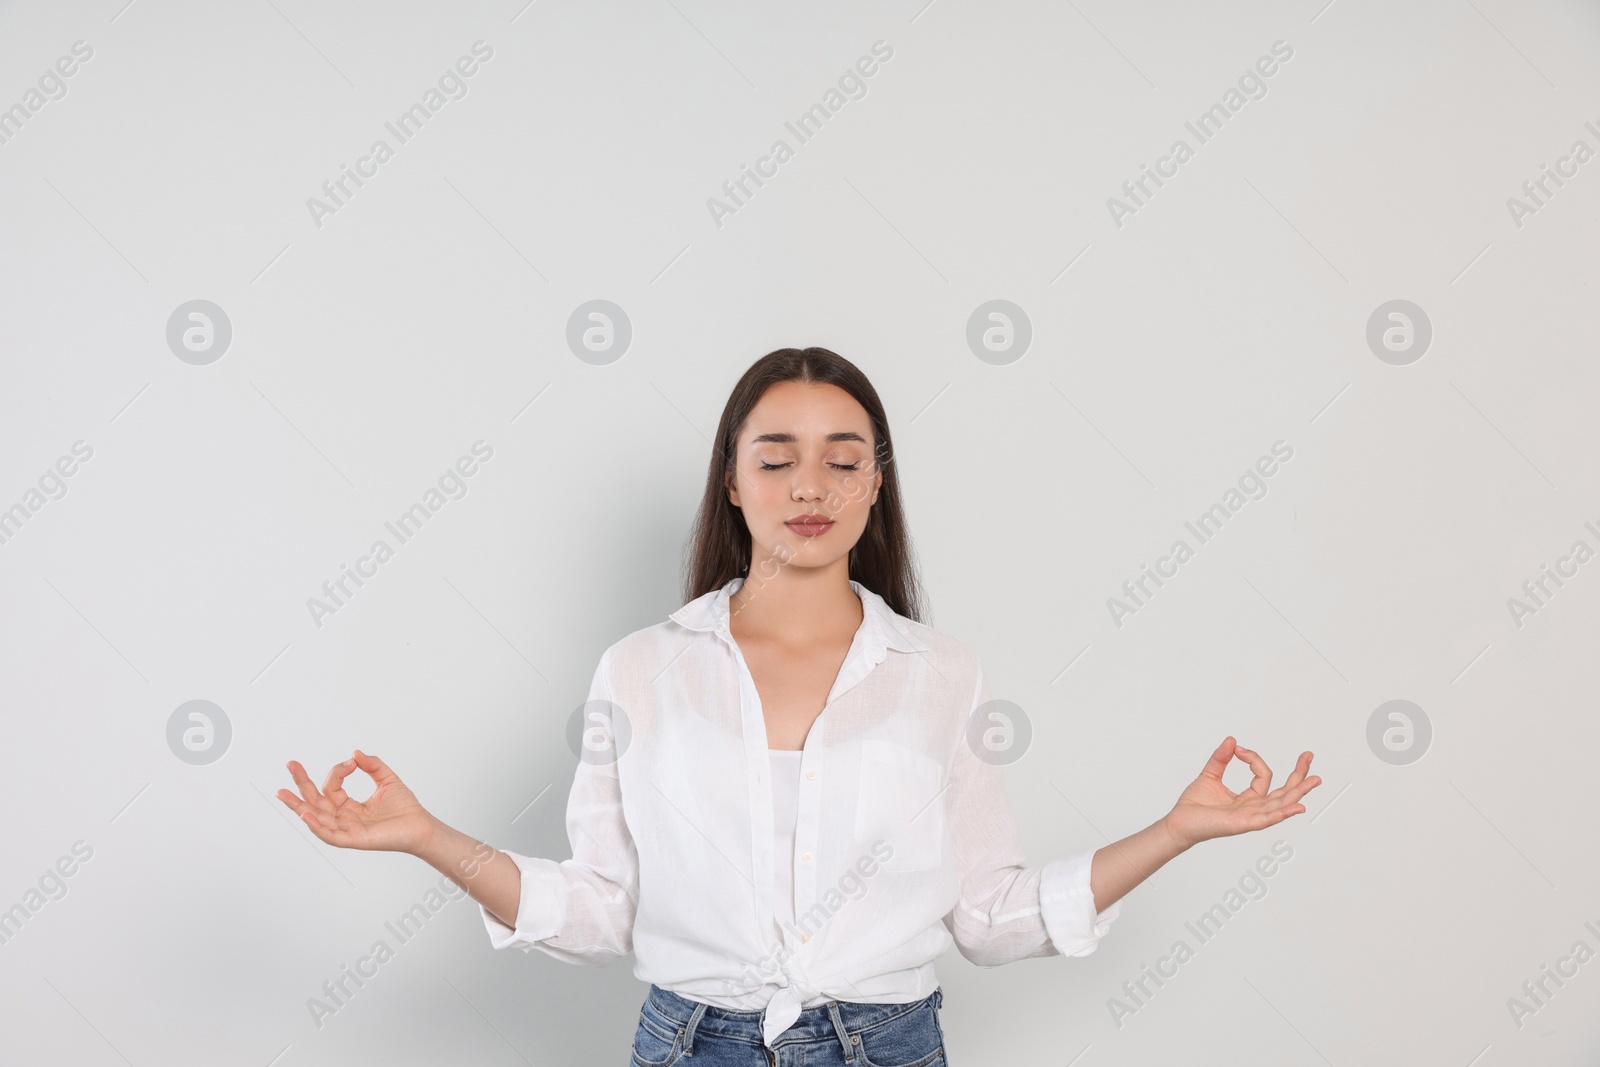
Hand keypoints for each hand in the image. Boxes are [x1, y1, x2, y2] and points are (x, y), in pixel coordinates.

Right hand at [276, 749, 435, 854]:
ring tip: (283, 793)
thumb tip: (355, 754)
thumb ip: (371, 765)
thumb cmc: (405, 807)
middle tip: (290, 765)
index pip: (331, 787)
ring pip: (316, 819)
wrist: (421, 825)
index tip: (351, 762)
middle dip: (301, 784)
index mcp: (348, 806)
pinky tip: (305, 815)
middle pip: (315, 802)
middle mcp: (343, 818)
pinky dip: (316, 826)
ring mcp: (346, 830)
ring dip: (298, 806)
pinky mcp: (353, 840)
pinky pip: (330, 835)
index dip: (338, 772)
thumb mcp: (386, 779)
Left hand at [1161, 737, 1320, 850]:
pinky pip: (1268, 818)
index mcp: (1248, 798)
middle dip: (1298, 774)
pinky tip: (1297, 806)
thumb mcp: (1210, 774)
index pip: (1263, 775)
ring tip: (1314, 779)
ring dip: (1299, 791)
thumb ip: (1221, 758)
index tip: (1239, 749)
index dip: (1254, 758)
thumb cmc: (1194, 805)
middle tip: (1309, 756)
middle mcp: (1254, 808)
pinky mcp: (1243, 824)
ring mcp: (1251, 817)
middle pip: (1283, 792)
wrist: (1179, 821)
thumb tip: (1232, 740)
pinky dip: (1283, 813)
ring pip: (1281, 804)